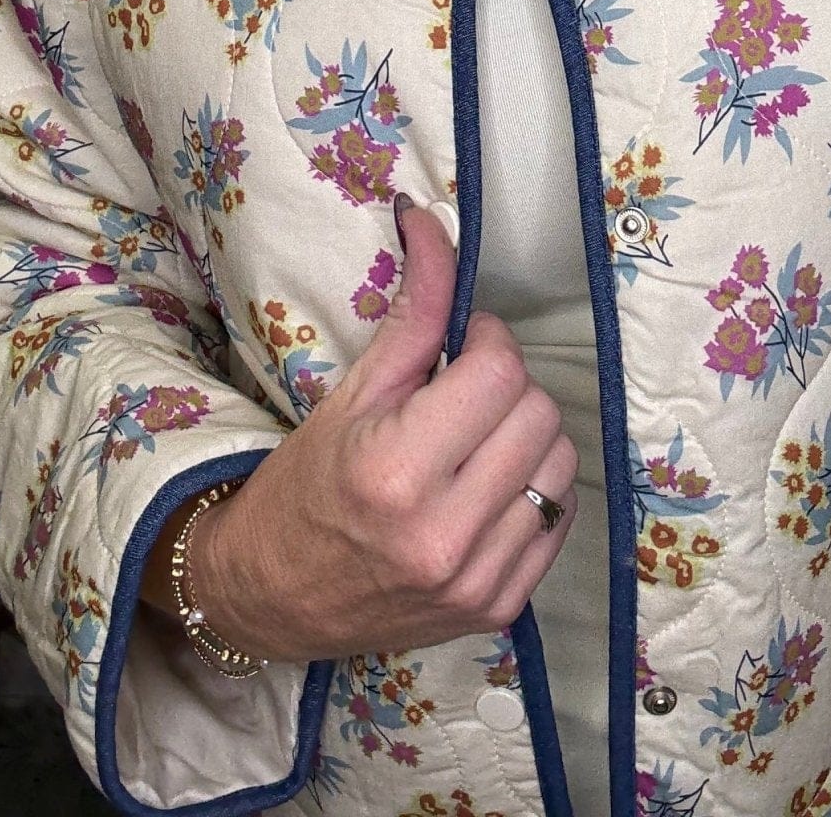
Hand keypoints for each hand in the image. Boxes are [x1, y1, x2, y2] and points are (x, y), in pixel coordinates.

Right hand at [194, 200, 578, 662]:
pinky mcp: (499, 609)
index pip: (500, 371)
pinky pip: (559, 520)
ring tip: (476, 442)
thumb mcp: (351, 395)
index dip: (487, 341)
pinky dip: (534, 492)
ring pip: (560, 464)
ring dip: (528, 439)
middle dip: (508, 387)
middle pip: (538, 414)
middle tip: (463, 395)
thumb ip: (413, 311)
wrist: (270, 597)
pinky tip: (487, 488)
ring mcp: (477, 579)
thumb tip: (431, 221)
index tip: (461, 347)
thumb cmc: (303, 488)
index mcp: (397, 471)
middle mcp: (444, 533)